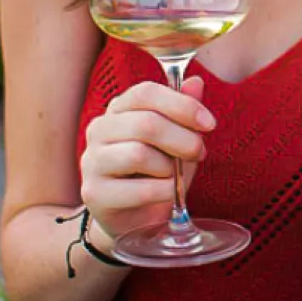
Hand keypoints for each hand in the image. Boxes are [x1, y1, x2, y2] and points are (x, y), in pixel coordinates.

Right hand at [79, 77, 214, 244]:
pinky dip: (164, 192)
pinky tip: (167, 194)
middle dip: (183, 139)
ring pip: (139, 154)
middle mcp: (99, 130)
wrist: (133, 218)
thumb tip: (196, 81)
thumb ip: (184, 112)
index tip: (209, 123)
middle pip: (145, 123)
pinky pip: (140, 189)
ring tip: (174, 176)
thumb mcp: (177, 140)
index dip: (182, 105)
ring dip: (169, 168)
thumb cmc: (156, 173)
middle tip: (200, 153)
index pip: (145, 92)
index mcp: (118, 110)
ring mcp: (92, 161)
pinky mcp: (94, 193)